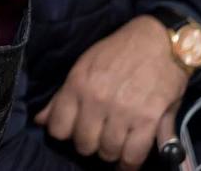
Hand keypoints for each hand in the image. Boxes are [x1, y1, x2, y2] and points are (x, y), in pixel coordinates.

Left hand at [34, 17, 187, 170]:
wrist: (159, 41)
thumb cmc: (120, 51)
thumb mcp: (85, 66)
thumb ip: (62, 97)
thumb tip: (40, 120)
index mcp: (78, 84)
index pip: (58, 128)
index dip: (65, 133)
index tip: (74, 130)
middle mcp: (97, 99)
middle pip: (83, 144)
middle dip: (89, 144)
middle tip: (98, 137)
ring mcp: (123, 111)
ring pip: (107, 152)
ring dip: (110, 152)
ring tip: (115, 144)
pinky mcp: (148, 120)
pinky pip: (133, 155)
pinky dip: (130, 164)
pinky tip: (128, 161)